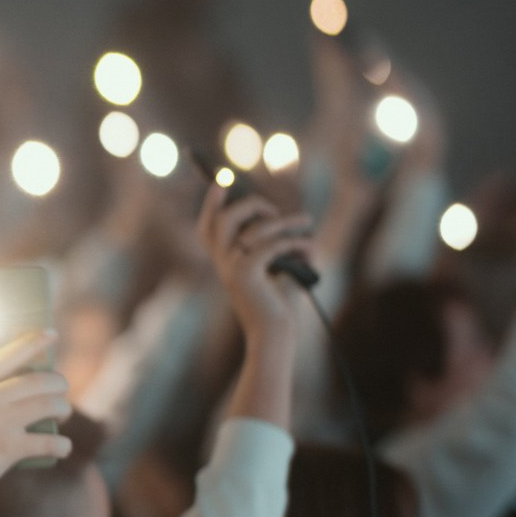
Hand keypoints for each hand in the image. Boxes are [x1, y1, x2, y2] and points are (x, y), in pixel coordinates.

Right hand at [0, 331, 71, 500]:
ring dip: (64, 409)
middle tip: (60, 392)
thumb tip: (13, 379)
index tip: (51, 335)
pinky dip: (62, 445)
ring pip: (49, 405)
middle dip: (58, 384)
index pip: (8, 354)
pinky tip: (63, 447)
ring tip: (61, 415)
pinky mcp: (9, 449)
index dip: (34, 342)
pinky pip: (50, 442)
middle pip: (38, 380)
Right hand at [199, 186, 314, 344]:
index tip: (220, 184)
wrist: (275, 332)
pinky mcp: (246, 274)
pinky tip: (308, 248)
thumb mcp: (276, 267)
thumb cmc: (278, 302)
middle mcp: (222, 263)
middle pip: (225, 218)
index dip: (210, 204)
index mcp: (224, 261)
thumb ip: (277, 244)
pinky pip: (272, 245)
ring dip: (285, 221)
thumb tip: (294, 220)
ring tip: (306, 222)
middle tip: (274, 210)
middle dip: (251, 204)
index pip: (206, 227)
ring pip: (253, 228)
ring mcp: (231, 268)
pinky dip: (294, 242)